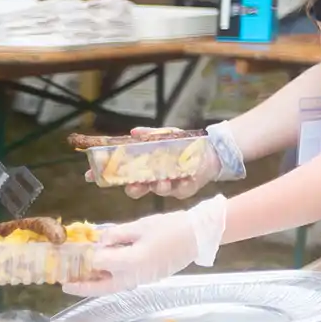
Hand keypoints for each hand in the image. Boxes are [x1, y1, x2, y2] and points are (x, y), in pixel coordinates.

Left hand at [65, 195, 227, 295]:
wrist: (200, 236)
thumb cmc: (170, 227)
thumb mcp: (140, 225)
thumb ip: (116, 235)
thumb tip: (100, 242)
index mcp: (130, 262)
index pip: (98, 263)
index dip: (84, 258)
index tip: (72, 253)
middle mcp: (134, 276)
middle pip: (102, 287)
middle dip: (82, 287)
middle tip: (64, 284)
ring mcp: (143, 280)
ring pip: (113, 287)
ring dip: (96, 285)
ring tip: (81, 280)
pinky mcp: (150, 278)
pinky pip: (125, 282)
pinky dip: (111, 280)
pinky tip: (105, 273)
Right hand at [118, 123, 244, 199]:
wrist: (208, 150)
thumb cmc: (181, 144)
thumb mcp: (166, 135)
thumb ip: (151, 135)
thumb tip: (134, 131)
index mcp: (146, 169)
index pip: (129, 178)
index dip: (120, 180)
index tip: (112, 179)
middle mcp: (155, 180)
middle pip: (141, 190)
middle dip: (137, 189)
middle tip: (136, 186)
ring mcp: (171, 186)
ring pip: (162, 190)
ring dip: (161, 187)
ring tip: (164, 181)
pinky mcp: (187, 188)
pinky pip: (184, 190)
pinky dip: (184, 185)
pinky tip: (186, 180)